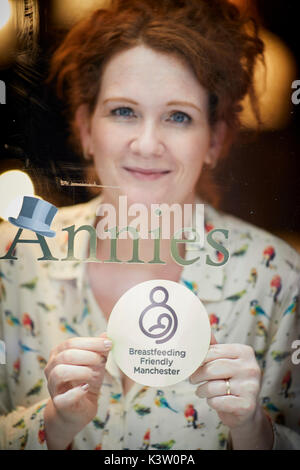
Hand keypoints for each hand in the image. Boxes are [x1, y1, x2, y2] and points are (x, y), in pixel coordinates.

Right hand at [44, 332, 111, 447]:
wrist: (78, 409)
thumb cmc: (85, 381)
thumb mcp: (95, 364)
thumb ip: (99, 350)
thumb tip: (106, 335)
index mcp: (59, 354)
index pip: (71, 343)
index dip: (91, 342)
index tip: (108, 344)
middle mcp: (51, 368)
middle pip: (66, 355)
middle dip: (88, 356)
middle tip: (103, 361)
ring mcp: (52, 386)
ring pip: (60, 372)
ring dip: (82, 371)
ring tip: (95, 374)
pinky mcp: (58, 403)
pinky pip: (63, 397)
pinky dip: (77, 392)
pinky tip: (86, 388)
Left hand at [189, 333, 261, 429]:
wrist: (245, 409)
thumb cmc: (230, 380)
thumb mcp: (224, 361)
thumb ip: (212, 347)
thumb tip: (198, 327)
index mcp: (245, 352)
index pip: (214, 351)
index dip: (198, 359)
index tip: (191, 364)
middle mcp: (251, 368)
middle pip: (212, 369)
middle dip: (197, 375)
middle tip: (192, 379)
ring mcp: (251, 387)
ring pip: (213, 387)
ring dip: (202, 391)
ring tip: (202, 391)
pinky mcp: (247, 405)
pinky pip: (218, 401)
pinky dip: (211, 402)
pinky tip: (214, 400)